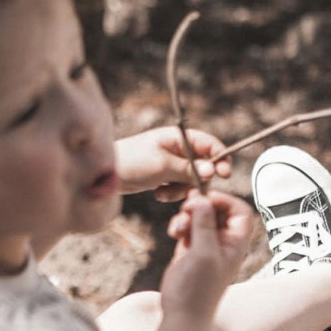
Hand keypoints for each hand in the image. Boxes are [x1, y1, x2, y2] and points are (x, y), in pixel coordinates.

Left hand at [115, 127, 231, 200]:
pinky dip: (172, 193)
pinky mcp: (166, 175)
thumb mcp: (162, 166)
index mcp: (179, 137)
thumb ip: (188, 169)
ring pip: (192, 180)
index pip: (210, 144)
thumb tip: (213, 171)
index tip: (224, 175)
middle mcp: (179, 148)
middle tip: (188, 193)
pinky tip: (157, 193)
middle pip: (204, 166)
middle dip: (197, 181)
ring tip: (162, 193)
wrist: (105, 173)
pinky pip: (179, 187)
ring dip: (181, 190)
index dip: (220, 158)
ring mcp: (172, 162)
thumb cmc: (132, 162)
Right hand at [161, 190, 251, 319]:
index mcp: (235, 243)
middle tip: (188, 207)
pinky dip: (180, 225)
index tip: (206, 199)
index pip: (239, 210)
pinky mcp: (189, 250)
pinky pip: (187, 227)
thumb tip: (203, 199)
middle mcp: (223, 242)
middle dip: (201, 205)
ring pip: (199, 217)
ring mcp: (205, 245)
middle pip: (218, 210)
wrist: (183, 314)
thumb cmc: (198, 287)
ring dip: (187, 215)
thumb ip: (205, 224)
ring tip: (178, 227)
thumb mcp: (204, 252)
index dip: (225, 200)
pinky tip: (173, 234)